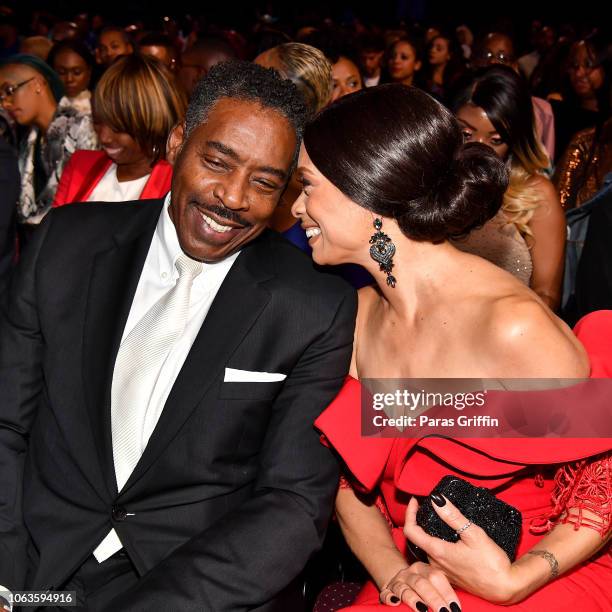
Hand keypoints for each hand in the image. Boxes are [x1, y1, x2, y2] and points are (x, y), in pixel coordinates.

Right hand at [379, 562, 459, 610]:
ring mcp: (397, 582)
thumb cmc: (422, 587)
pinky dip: (390, 598)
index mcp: (423, 569)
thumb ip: (443, 594)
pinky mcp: (387, 591)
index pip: (436, 577)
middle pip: (421, 583)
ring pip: (405, 589)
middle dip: (433, 599)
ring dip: (414, 600)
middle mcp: (409, 573)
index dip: (446, 593)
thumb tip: (457, 609)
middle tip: (443, 611)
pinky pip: (386, 594)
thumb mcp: (432, 584)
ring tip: (423, 609)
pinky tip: (395, 602)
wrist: (398, 580)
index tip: (455, 608)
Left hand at [403, 496, 520, 603]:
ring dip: (428, 533)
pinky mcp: (451, 576)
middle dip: (419, 522)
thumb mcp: (473, 534)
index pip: (411, 531)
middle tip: (425, 507)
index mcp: (437, 552)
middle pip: (418, 540)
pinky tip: (447, 538)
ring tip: (436, 520)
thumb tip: (437, 499)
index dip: (409, 513)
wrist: (505, 588)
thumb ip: (453, 516)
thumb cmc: (491, 563)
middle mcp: (435, 564)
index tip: (415, 501)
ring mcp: (442, 572)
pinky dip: (436, 544)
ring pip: (428, 549)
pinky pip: (437, 558)